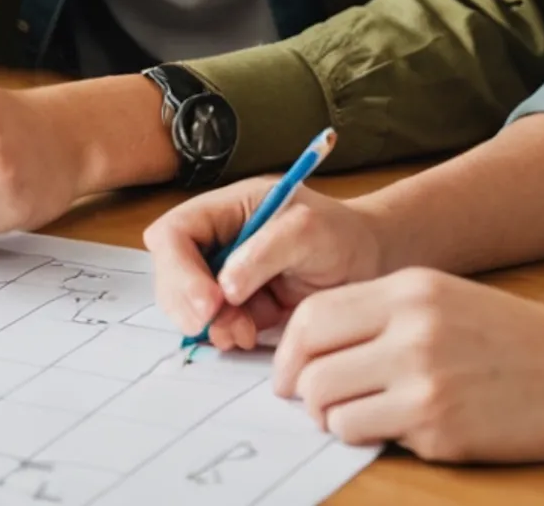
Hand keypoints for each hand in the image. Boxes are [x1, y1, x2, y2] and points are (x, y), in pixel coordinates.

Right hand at [144, 183, 390, 352]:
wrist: (372, 264)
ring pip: (188, 303)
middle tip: (222, 327)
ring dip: (210, 324)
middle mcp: (217, 240)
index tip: (210, 303)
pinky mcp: (238, 306)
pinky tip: (251, 334)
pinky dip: (226, 335)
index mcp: (226, 209)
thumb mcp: (309, 230)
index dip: (179, 269)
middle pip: (171, 272)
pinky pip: (214, 325)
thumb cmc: (343, 236)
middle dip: (190, 304)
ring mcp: (224, 274)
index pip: (175, 233)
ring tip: (246, 332)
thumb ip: (264, 251)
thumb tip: (224, 287)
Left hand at [272, 269, 543, 462]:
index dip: (287, 350)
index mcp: (410, 290)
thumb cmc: (522, 340)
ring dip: (334, 418)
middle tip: (310, 403)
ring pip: (329, 407)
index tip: (288, 371)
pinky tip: (406, 427)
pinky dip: (372, 437)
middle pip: (310, 364)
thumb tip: (314, 347)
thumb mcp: (447, 300)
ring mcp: (425, 382)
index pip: (313, 316)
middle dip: (299, 389)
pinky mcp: (440, 429)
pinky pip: (370, 437)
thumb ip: (383, 315)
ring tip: (363, 415)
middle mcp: (411, 330)